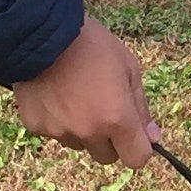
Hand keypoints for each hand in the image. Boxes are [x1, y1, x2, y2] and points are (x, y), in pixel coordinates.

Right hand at [10, 16, 155, 167]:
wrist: (40, 32)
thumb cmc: (91, 45)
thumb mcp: (128, 68)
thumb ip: (141, 108)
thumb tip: (153, 139)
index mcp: (117, 118)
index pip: (136, 159)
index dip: (137, 147)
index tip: (134, 134)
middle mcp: (89, 131)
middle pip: (107, 156)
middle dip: (109, 140)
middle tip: (102, 108)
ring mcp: (60, 131)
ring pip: (80, 144)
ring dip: (82, 130)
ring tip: (75, 95)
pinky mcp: (37, 127)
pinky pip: (55, 133)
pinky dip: (57, 120)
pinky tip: (55, 93)